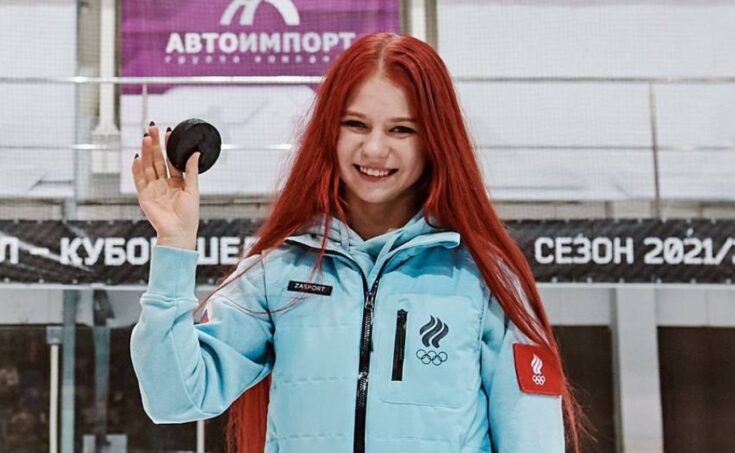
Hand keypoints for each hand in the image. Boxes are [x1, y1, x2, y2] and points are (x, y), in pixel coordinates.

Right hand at [131, 122, 200, 249]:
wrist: (178, 233)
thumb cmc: (189, 216)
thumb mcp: (193, 190)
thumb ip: (191, 171)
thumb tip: (196, 153)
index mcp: (178, 182)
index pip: (172, 160)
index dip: (169, 146)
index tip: (168, 132)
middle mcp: (164, 184)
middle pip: (158, 160)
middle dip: (155, 144)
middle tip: (152, 128)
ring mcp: (153, 189)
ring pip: (148, 166)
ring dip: (146, 152)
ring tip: (145, 137)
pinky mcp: (144, 196)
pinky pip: (139, 180)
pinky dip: (137, 168)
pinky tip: (137, 157)